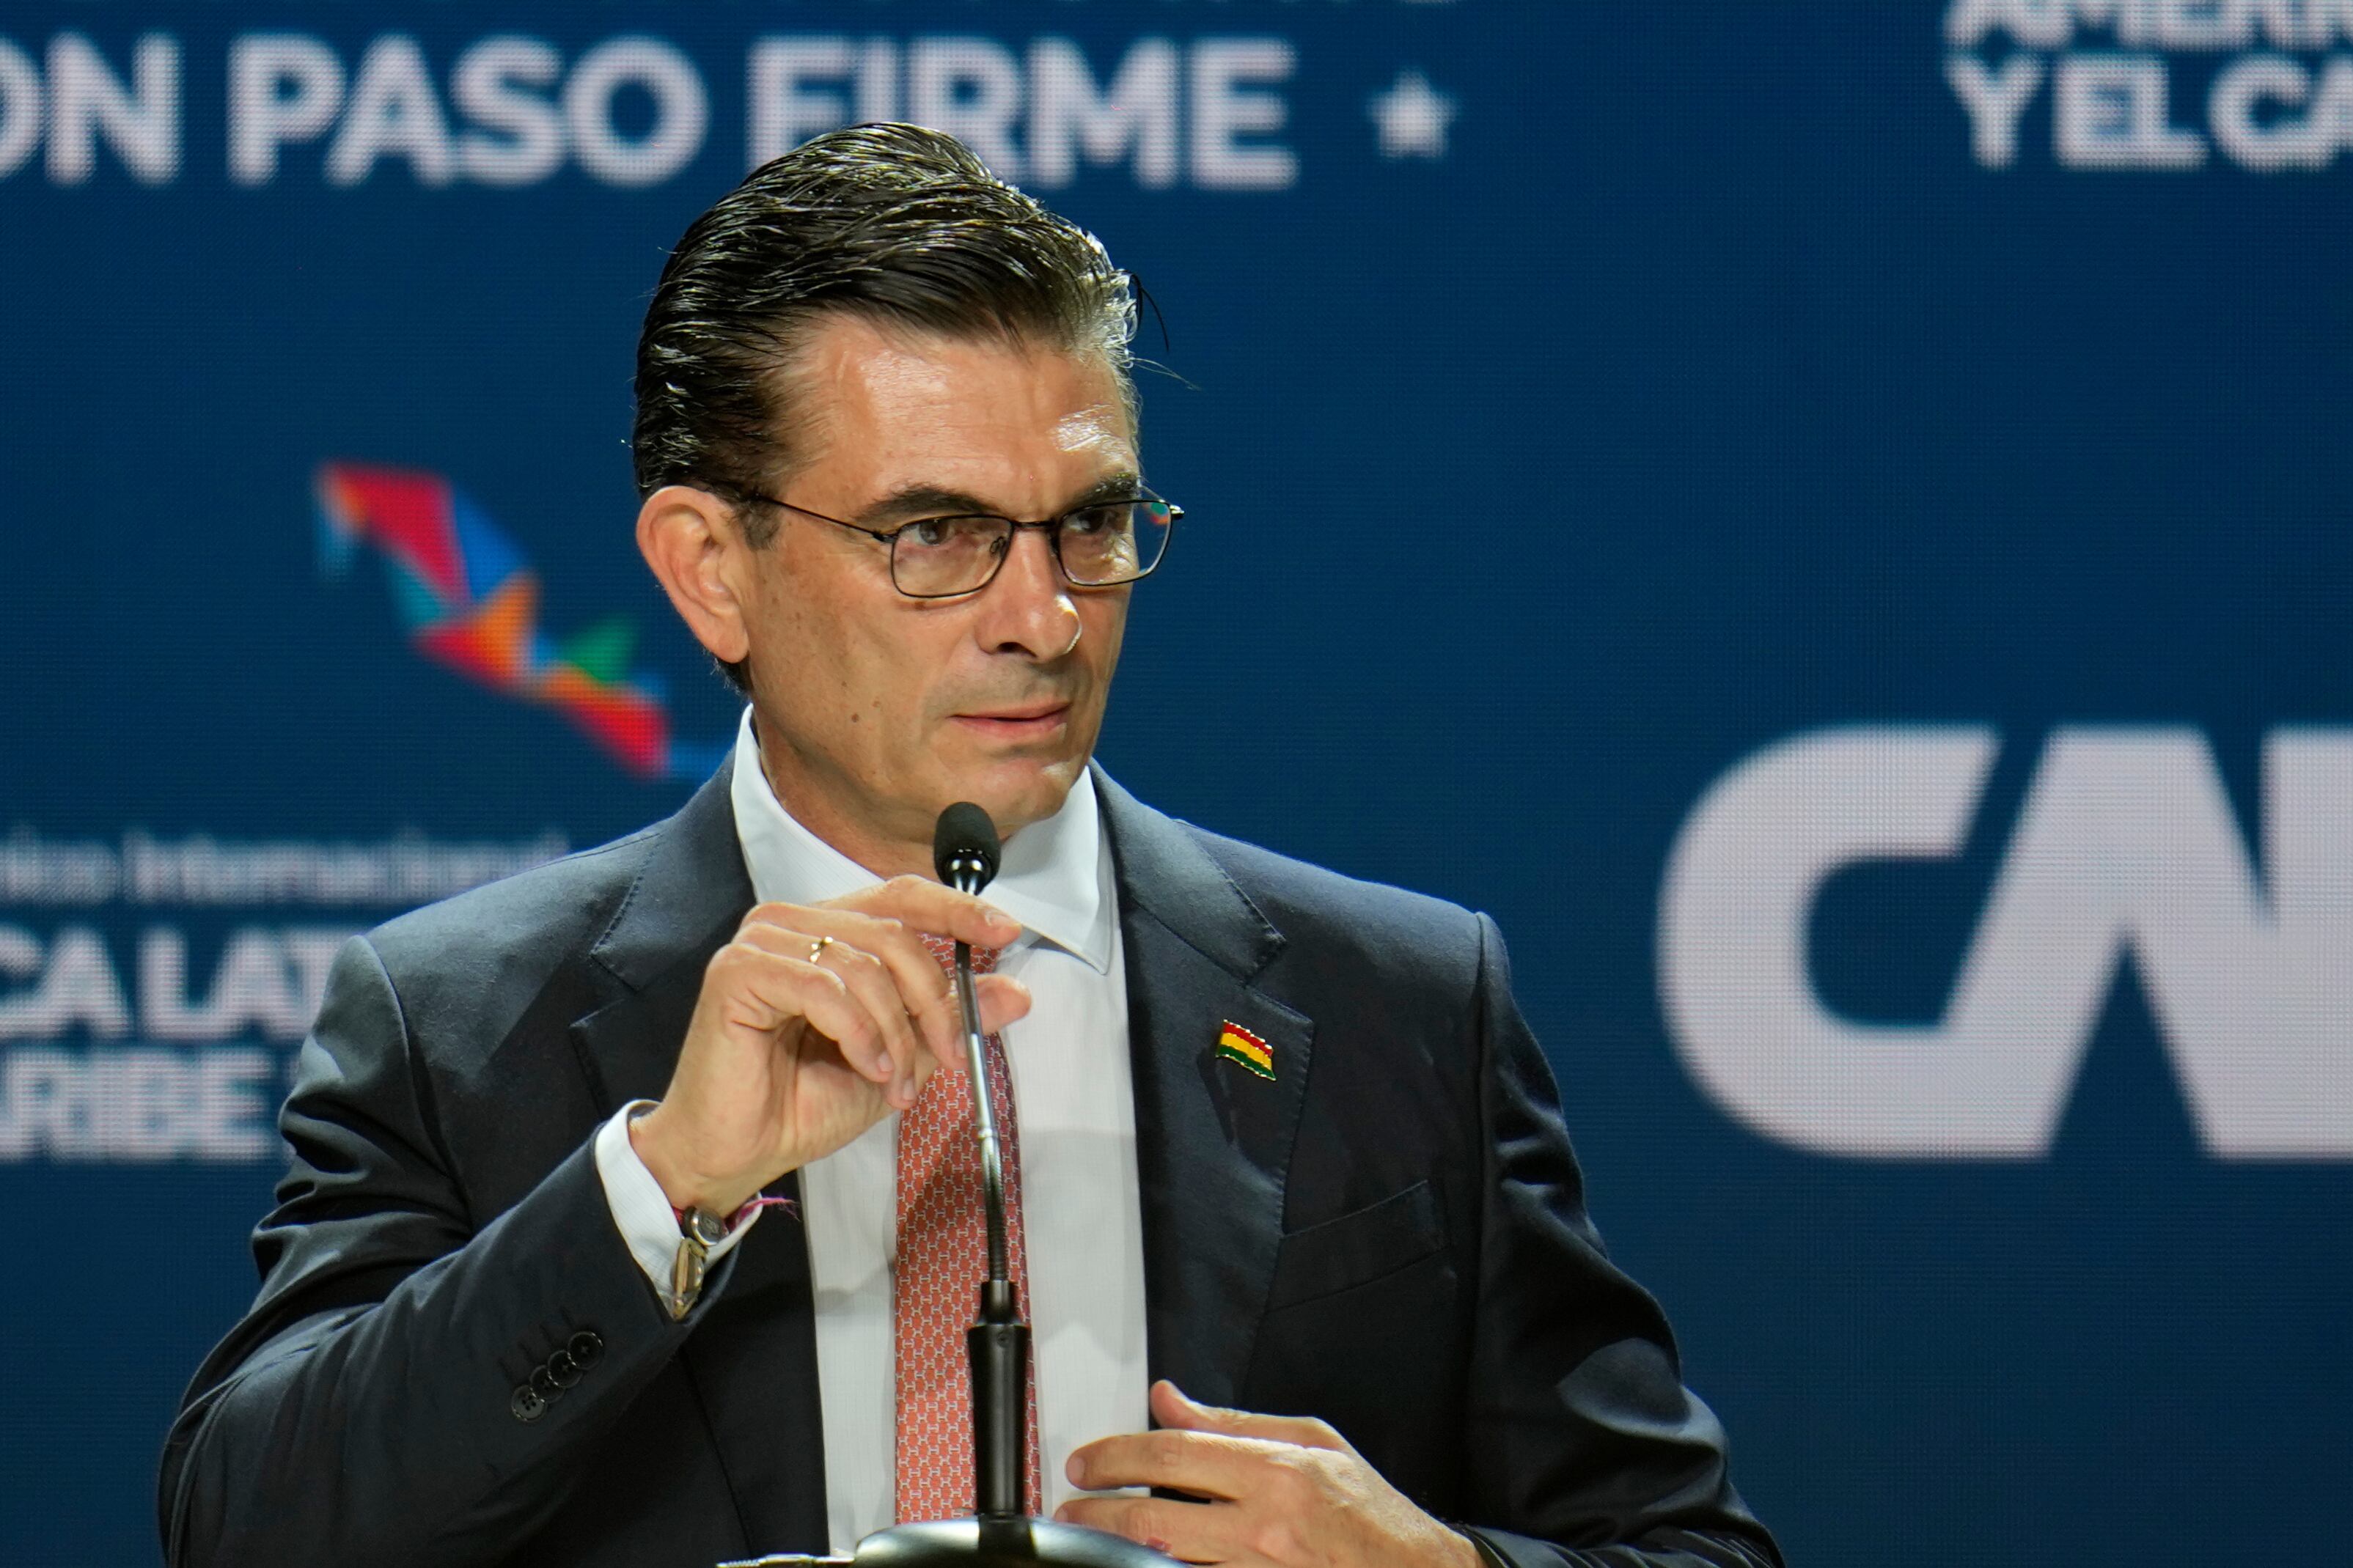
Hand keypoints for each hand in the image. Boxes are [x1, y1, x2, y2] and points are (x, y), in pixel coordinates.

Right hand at [631, 877, 1030, 1214]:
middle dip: (935, 999)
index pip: (902, 896)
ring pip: (865, 964)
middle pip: (894, 932)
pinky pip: (824, 988)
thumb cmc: (802, 1102)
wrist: (737, 1151)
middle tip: (951, 1054)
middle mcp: (793, 923)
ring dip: (896, 1031)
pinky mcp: (737, 971)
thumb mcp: (902, 1057)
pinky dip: (859, 1033)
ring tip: (895, 1081)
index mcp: (828, 930)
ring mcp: (762, 942)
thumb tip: (1016, 992)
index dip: (957, 908)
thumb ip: (951, 1018)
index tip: (1005, 931)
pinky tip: (866, 1068)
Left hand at [1057, 1382, 1481, 1567]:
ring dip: (1119, 1549)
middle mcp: (1262, 1529)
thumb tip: (1168, 1400)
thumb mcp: (1311, 1442)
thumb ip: (1232, 1422)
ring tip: (1092, 1537)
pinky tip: (1145, 1560)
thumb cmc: (1367, 1511)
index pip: (1173, 1454)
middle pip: (1153, 1516)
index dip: (1116, 1455)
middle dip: (1098, 1508)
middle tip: (1071, 1503)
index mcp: (1275, 1473)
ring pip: (1163, 1562)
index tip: (1085, 1461)